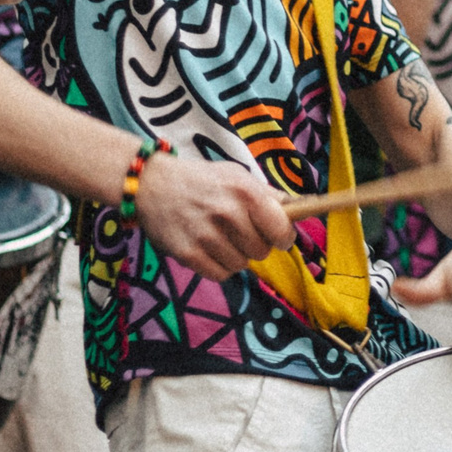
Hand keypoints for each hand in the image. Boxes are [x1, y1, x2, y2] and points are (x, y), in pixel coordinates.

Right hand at [129, 153, 294, 282]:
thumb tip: (299, 208)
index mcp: (245, 191)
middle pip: (262, 251)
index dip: (283, 236)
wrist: (151, 184)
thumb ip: (267, 195)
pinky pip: (220, 275)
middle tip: (241, 233)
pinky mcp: (188, 254)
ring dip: (236, 256)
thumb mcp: (236, 176)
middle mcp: (227, 213)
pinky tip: (209, 249)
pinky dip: (218, 266)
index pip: (281, 229)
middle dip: (256, 244)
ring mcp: (206, 236)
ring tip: (221, 238)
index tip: (279, 236)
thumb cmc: (201, 180)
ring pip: (241, 265)